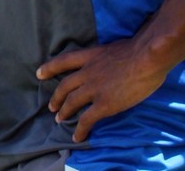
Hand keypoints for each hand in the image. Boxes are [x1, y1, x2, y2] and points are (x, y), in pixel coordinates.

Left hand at [35, 37, 169, 142]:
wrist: (145, 59)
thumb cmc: (137, 49)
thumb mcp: (112, 48)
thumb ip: (105, 58)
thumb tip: (108, 63)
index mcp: (89, 56)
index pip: (63, 61)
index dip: (50, 68)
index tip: (39, 74)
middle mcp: (87, 72)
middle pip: (65, 85)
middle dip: (56, 97)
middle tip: (51, 106)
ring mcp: (94, 89)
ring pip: (71, 102)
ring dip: (64, 112)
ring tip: (59, 119)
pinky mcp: (104, 105)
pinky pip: (87, 119)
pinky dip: (80, 129)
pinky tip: (77, 137)